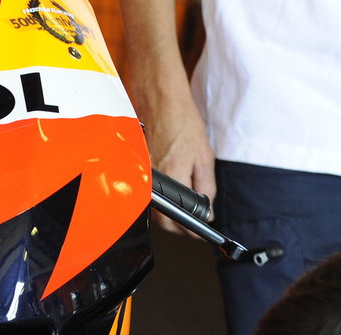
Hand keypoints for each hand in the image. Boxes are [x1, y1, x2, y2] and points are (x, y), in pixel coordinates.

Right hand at [142, 99, 216, 236]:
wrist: (158, 96)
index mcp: (172, 176)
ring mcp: (139, 175)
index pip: (176, 221)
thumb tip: (207, 211)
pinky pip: (145, 191)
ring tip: (182, 196)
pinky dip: (158, 193)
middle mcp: (151, 179)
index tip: (199, 232)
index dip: (190, 230)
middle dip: (178, 224)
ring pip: (153, 206)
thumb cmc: (180, 118)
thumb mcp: (204, 155)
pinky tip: (168, 181)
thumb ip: (206, 186)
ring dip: (168, 209)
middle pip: (162, 219)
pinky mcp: (133, 169)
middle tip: (194, 219)